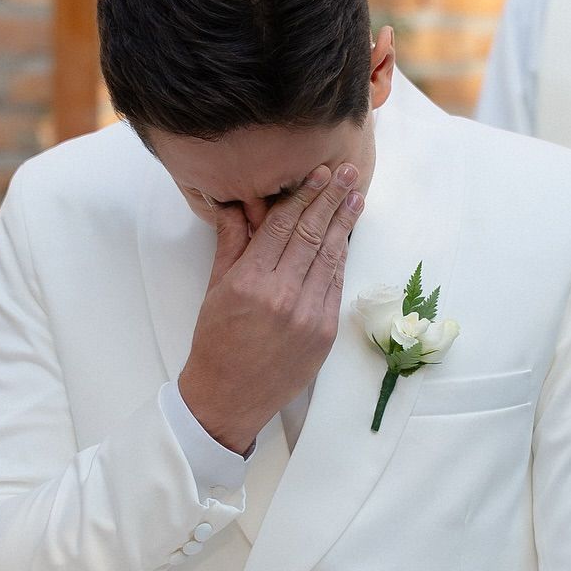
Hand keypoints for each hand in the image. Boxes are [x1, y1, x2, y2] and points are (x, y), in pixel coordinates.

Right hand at [177, 165, 364, 453]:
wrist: (228, 397)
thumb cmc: (215, 343)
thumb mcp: (215, 290)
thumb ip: (231, 245)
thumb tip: (236, 204)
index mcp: (249, 281)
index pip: (282, 226)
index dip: (303, 196)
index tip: (318, 173)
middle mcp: (282, 295)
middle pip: (311, 235)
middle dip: (331, 199)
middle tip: (347, 172)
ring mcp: (307, 315)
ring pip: (330, 257)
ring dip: (345, 223)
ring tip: (356, 196)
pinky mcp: (324, 332)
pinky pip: (335, 285)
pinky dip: (341, 258)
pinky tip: (347, 236)